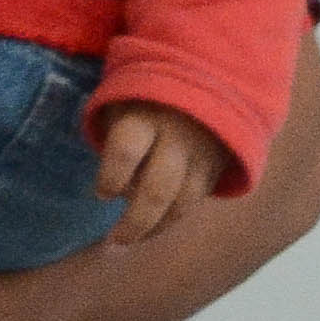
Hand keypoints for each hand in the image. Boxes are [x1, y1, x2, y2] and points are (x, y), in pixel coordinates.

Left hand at [91, 99, 229, 245]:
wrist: (211, 78)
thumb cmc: (149, 96)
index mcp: (148, 115)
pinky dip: (173, 218)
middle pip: (157, 190)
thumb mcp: (125, 101)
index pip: (126, 151)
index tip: (101, 193)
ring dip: (155, 228)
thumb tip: (114, 190)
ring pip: (182, 204)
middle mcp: (178, 137)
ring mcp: (203, 154)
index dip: (111, 177)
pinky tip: (154, 226)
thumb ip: (114, 138)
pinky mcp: (218, 167)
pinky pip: (195, 201)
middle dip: (134, 223)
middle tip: (113, 242)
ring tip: (131, 241)